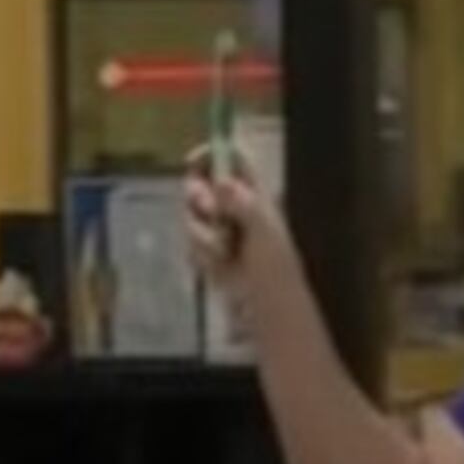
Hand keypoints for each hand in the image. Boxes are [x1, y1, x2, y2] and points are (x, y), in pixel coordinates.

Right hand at [185, 163, 300, 300]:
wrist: (267, 309)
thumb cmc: (274, 269)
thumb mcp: (263, 232)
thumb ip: (242, 204)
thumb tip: (221, 182)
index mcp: (254, 193)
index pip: (232, 158)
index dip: (212, 154)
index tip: (193, 162)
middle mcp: (234, 206)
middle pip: (202, 182)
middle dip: (198, 196)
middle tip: (208, 210)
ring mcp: (218, 228)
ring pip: (191, 214)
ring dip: (203, 234)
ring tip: (224, 253)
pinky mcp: (205, 251)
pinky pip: (189, 241)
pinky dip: (201, 253)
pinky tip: (218, 266)